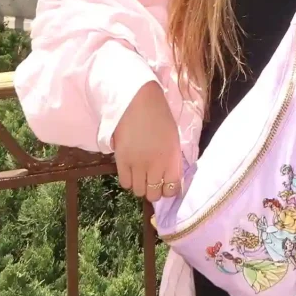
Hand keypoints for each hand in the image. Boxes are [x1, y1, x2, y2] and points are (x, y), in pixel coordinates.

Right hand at [112, 81, 182, 202]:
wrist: (138, 101)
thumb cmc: (160, 116)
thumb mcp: (173, 138)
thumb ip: (172, 159)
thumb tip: (170, 177)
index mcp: (172, 159)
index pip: (172, 189)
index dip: (169, 190)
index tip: (166, 185)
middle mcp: (155, 166)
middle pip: (153, 194)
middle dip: (154, 190)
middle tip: (152, 180)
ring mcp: (137, 165)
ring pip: (138, 191)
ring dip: (141, 186)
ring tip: (141, 175)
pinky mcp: (122, 161)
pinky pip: (125, 183)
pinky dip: (128, 180)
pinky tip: (131, 171)